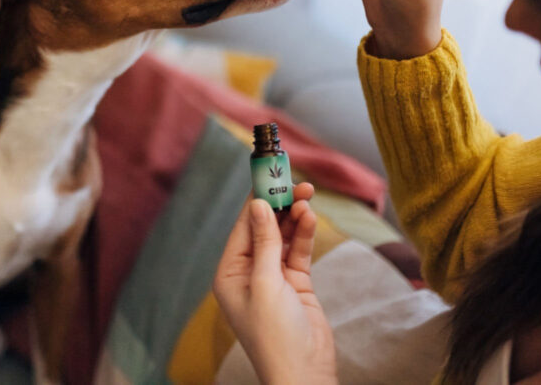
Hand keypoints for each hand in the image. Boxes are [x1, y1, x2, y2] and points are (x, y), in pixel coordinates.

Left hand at [213, 183, 336, 384]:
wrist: (304, 373)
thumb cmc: (275, 336)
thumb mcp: (266, 284)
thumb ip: (264, 243)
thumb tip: (258, 206)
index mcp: (229, 274)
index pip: (243, 227)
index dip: (257, 200)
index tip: (270, 175)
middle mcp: (248, 273)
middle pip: (264, 228)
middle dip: (279, 204)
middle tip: (296, 182)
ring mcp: (273, 278)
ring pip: (283, 236)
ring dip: (295, 216)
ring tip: (308, 196)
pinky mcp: (295, 284)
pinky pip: (298, 251)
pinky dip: (304, 234)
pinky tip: (311, 217)